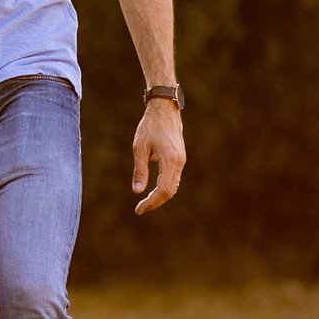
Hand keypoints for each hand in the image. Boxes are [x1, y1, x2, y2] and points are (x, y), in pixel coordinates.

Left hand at [131, 99, 184, 213]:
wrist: (164, 110)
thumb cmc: (149, 127)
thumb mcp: (139, 148)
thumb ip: (140, 170)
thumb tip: (137, 191)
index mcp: (170, 160)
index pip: (163, 190)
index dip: (152, 202)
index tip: (139, 209)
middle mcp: (179, 162)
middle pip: (170, 191)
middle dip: (155, 202)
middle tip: (140, 208)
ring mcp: (181, 161)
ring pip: (173, 186)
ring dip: (160, 196)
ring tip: (145, 202)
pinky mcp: (179, 158)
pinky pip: (173, 178)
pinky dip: (164, 187)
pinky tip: (153, 191)